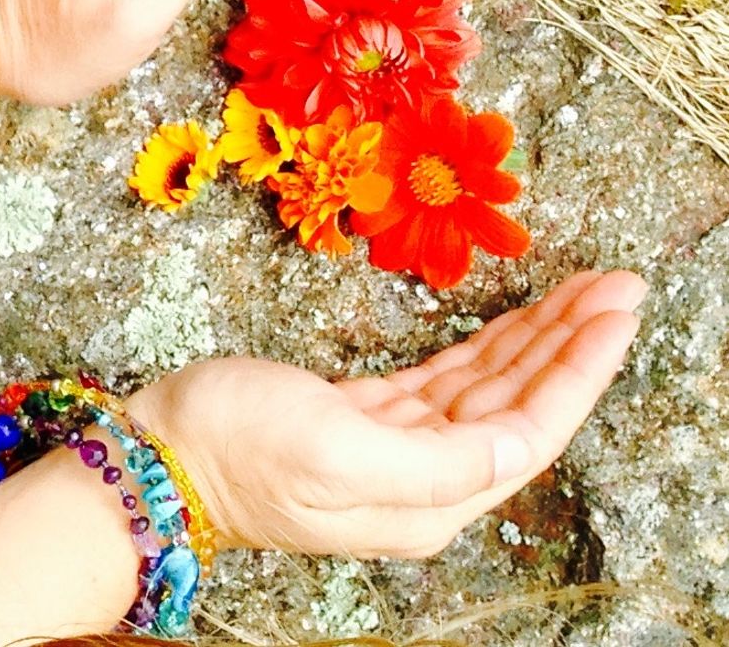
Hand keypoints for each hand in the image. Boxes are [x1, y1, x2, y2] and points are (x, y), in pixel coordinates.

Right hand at [130, 270, 644, 557]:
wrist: (164, 454)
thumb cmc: (237, 449)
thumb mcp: (334, 453)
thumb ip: (436, 461)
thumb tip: (518, 450)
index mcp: (429, 496)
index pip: (531, 430)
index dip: (580, 368)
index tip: (615, 307)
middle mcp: (426, 478)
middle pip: (520, 405)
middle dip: (570, 343)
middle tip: (614, 284)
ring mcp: (398, 447)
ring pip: (487, 388)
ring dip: (535, 339)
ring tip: (580, 292)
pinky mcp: (369, 418)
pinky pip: (448, 381)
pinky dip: (484, 347)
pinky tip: (511, 324)